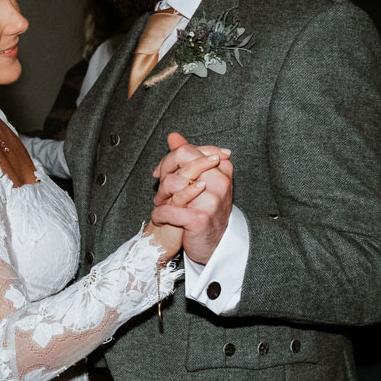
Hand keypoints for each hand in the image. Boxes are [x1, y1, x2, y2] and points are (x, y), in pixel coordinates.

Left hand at [151, 132, 233, 264]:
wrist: (217, 244)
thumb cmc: (208, 210)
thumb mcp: (203, 181)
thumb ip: (189, 157)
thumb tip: (173, 136)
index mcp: (222, 168)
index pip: (188, 150)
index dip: (170, 160)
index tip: (163, 172)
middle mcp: (219, 181)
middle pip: (180, 162)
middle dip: (164, 174)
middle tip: (160, 188)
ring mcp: (211, 199)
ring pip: (171, 184)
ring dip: (160, 196)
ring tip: (161, 204)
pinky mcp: (199, 218)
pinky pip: (167, 210)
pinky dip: (158, 215)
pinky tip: (161, 217)